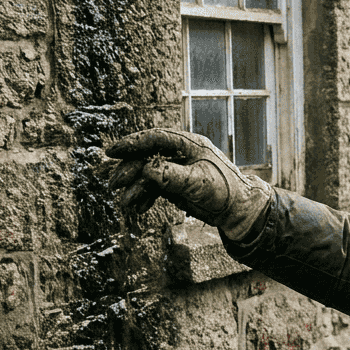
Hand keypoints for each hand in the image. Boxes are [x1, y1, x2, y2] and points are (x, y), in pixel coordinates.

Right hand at [105, 129, 272, 241]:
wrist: (237, 210)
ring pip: (148, 173)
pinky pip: (154, 187)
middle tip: (114, 184)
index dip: (133, 143)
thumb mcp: (199, 183)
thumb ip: (172, 176)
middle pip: (147, 156)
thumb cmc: (224, 191)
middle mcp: (181, 153)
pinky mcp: (175, 184)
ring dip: (135, 187)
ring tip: (125, 202)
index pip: (156, 138)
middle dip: (129, 170)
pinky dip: (145, 196)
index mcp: (189, 144)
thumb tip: (146, 169)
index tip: (113, 151)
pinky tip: (138, 207)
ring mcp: (177, 168)